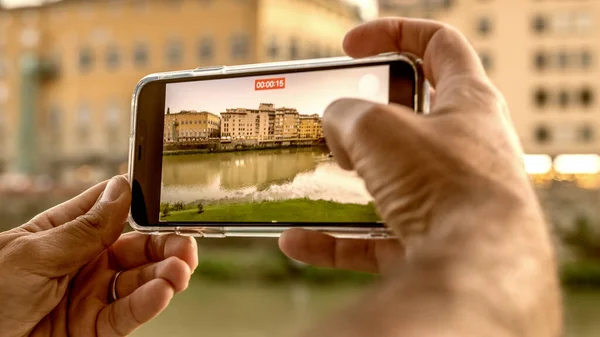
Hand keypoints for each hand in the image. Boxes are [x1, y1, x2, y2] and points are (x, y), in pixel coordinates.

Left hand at [0, 176, 197, 336]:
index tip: (170, 202)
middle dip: (165, 244)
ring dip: (164, 274)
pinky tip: (163, 292)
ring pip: (140, 280)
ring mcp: (92, 295)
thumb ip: (84, 228)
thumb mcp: (32, 253)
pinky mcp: (96, 328)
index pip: (112, 210)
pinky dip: (149, 303)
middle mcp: (84, 262)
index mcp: (65, 234)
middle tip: (186, 245)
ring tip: (180, 270)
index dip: (142, 204)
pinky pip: (128, 314)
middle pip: (137, 248)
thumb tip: (121, 191)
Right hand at [279, 17, 534, 272]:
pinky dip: (336, 239)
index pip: (438, 45)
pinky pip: (375, 238)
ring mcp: (448, 201)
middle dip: (367, 119)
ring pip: (390, 183)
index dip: (392, 34)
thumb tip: (336, 129)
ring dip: (347, 182)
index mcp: (469, 103)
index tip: (350, 47)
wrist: (477, 268)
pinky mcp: (429, 245)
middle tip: (335, 123)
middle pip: (410, 120)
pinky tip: (297, 240)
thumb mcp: (379, 128)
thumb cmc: (443, 182)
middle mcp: (465, 151)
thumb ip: (347, 115)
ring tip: (313, 175)